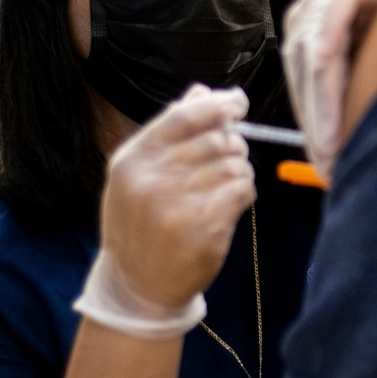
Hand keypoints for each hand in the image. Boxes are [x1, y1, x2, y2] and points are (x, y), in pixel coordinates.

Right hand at [76, 85, 255, 338]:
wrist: (137, 286)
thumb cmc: (142, 223)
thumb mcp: (139, 175)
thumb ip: (169, 131)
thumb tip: (201, 90)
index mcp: (132, 160)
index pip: (183, 117)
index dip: (217, 105)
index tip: (238, 102)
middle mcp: (150, 181)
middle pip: (215, 140)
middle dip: (233, 145)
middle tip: (231, 159)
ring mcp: (176, 207)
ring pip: (234, 166)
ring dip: (239, 172)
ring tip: (226, 187)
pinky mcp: (203, 230)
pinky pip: (241, 191)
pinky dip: (244, 192)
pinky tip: (232, 203)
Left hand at [282, 0, 376, 183]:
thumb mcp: (374, 65)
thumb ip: (356, 98)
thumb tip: (344, 157)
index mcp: (306, 38)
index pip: (303, 91)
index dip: (314, 131)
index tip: (326, 169)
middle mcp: (307, 19)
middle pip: (303, 79)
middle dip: (317, 126)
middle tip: (330, 165)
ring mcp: (325, 0)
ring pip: (314, 57)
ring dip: (322, 103)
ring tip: (333, 142)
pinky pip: (334, 16)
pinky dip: (329, 41)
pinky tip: (327, 63)